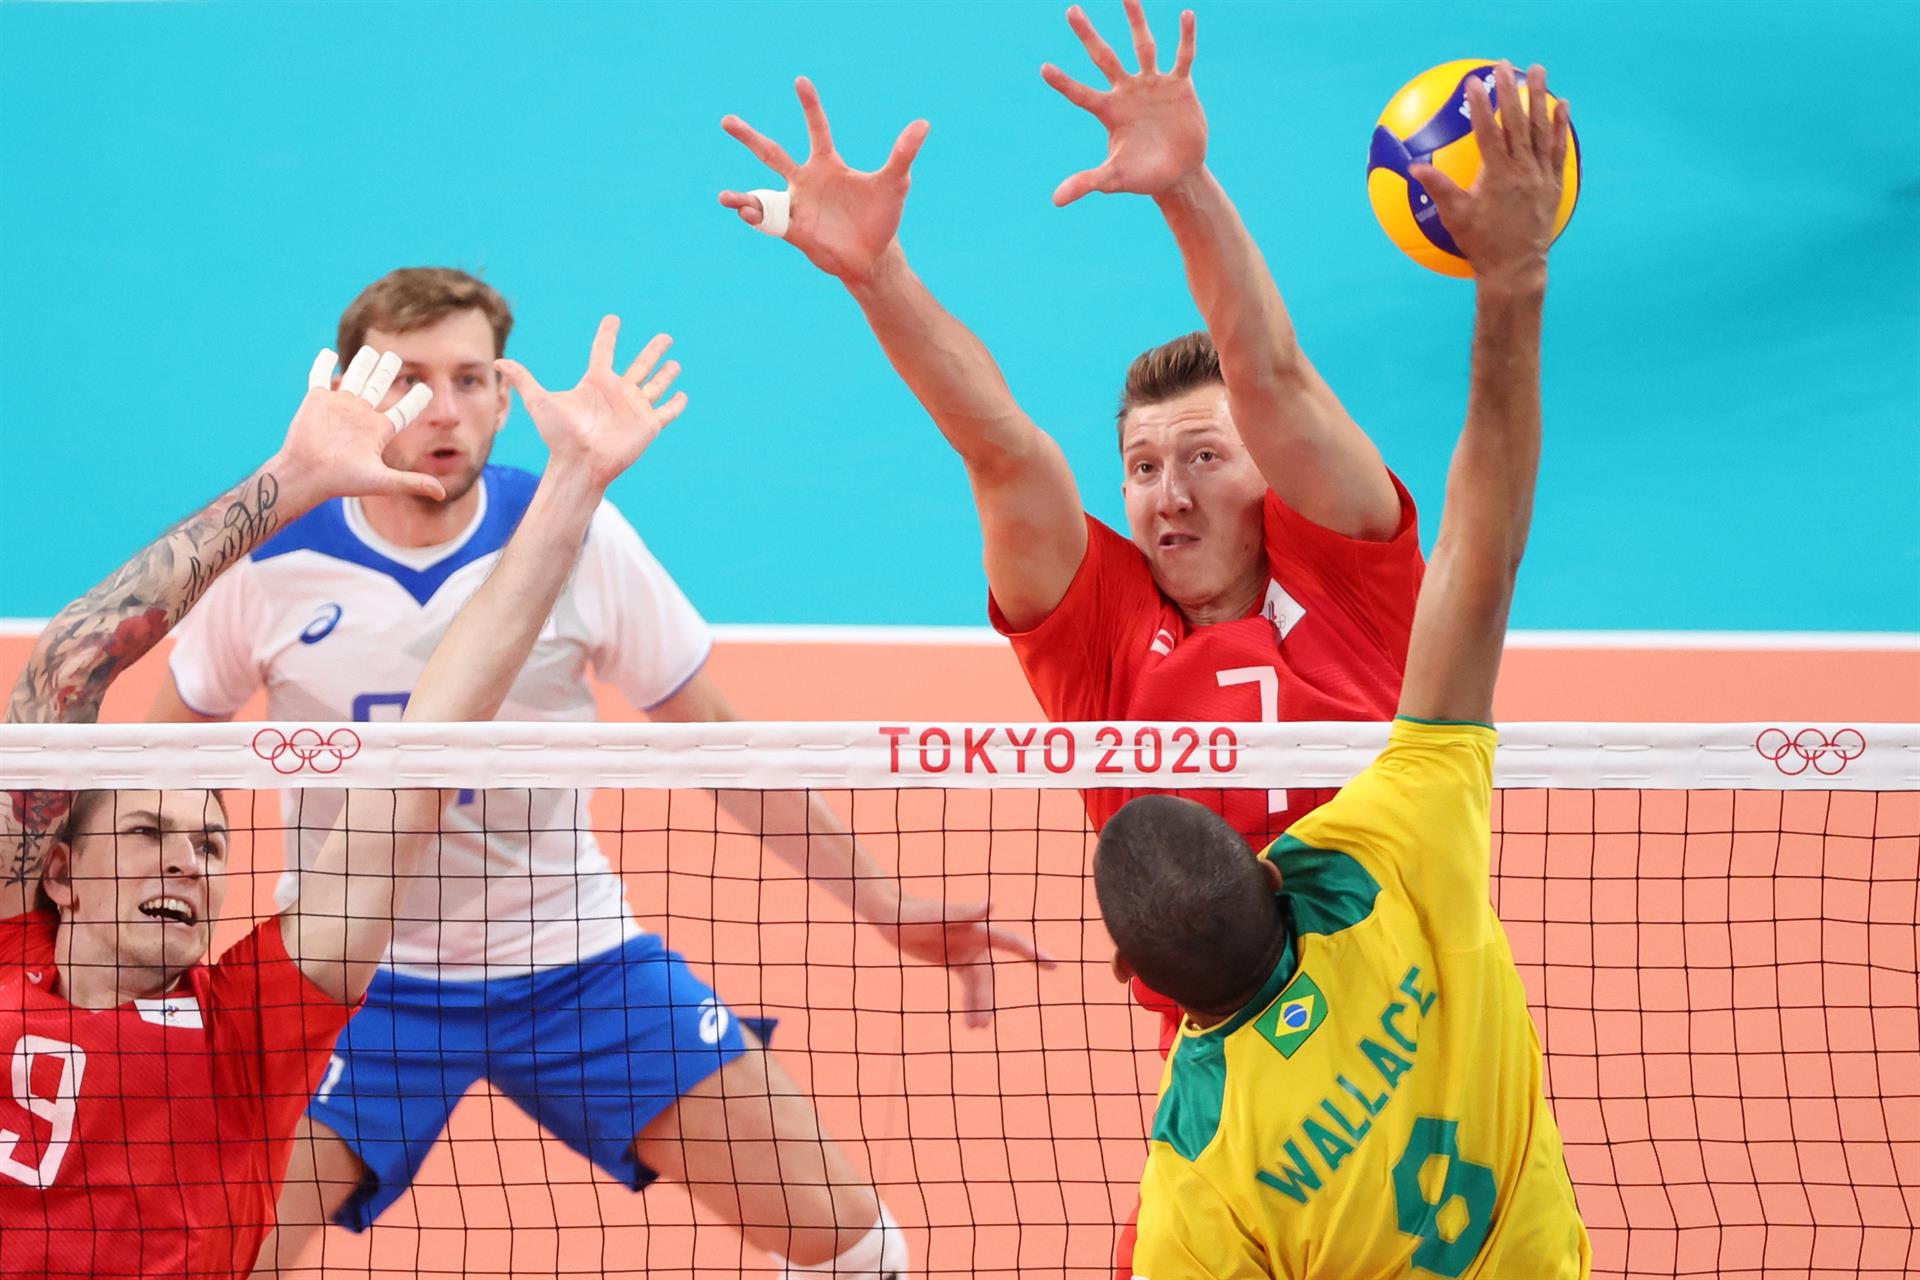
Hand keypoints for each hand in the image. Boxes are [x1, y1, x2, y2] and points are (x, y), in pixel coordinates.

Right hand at [278, 347, 444, 502]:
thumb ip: (413, 483)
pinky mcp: (317, 400)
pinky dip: (324, 364)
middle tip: (394, 356)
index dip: (415, 400)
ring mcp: (339, 405)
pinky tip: (328, 353)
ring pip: (354, 378)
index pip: (403, 411)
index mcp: (378, 430)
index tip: (427, 389)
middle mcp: (360, 415)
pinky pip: (320, 377)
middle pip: (378, 387)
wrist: (308, 476)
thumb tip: (443, 494)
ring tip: (370, 351)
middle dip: (386, 371)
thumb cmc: (343, 480)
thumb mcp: (383, 481)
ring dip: (361, 364)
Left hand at [494, 316, 686, 488]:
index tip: (614, 319)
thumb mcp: (540, 401)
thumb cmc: (560, 435)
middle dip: (653, 351)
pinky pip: (666, 412)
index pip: (604, 351)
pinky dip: (675, 404)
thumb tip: (498, 362)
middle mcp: (618, 392)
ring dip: (666, 374)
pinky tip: (683, 395)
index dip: (608, 334)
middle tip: (665, 337)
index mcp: (596, 382)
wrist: (580, 463)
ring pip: (655, 385)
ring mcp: (634, 408)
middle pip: (640, 364)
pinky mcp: (648, 425)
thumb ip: (523, 380)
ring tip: (675, 362)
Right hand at [719, 78, 928, 284]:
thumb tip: (924, 124)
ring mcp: (797, 206)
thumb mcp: (895, 184)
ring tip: (724, 198)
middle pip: (772, 153)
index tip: (800, 80)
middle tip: (726, 120)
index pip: (817, 129)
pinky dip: (757, 220)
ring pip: (761, 195)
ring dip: (742, 198)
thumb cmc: (881, 218)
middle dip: (749, 138)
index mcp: (828, 165)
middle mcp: (806, 182)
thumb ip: (903, 154)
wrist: (873, 257)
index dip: (810, 105)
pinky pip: (770, 224)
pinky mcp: (794, 232)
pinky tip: (745, 214)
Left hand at [863, 887, 1054, 1028]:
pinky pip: (968, 983)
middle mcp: (975, 939)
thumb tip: (994, 904)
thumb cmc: (912, 914)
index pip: (1011, 942)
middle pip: (989, 975)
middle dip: (988, 999)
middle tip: (983, 1026)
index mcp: (977, 929)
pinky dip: (970, 1000)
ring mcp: (965, 950)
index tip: (1055, 965)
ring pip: (980, 983)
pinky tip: (969, 1020)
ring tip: (975, 1029)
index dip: (1034, 954)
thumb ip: (965, 912)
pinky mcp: (953, 959)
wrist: (890, 916)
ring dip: (979, 1004)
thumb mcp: (935, 917)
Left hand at [1041, 1, 1204, 205]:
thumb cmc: (1142, 176)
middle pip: (1104, 57)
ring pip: (1143, 46)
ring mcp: (1153, 85)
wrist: (1177, 173)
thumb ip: (1087, 182)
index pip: (1081, 94)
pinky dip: (1185, 38)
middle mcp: (1127, 91)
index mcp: (1109, 111)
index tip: (1043, 69)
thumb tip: (1055, 200)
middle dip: (1088, 36)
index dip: (1064, 83)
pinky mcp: (1179, 85)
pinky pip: (1182, 57)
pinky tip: (1186, 15)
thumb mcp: (1114, 179)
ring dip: (1136, 21)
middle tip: (1070, 11)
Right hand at [1410, 62, 1570, 286]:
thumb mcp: (1455, 217)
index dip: (1481, 105)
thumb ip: (1437, 188)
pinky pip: (1558, 149)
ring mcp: (1541, 176)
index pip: (1488, 132)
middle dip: (1509, 91)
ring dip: (1539, 98)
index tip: (1474, 83)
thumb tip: (1414, 167)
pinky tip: (1561, 105)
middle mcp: (1522, 171)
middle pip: (1516, 123)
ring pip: (1541, 129)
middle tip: (1503, 65)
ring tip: (1538, 71)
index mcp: (1497, 176)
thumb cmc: (1481, 244)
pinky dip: (1560, 126)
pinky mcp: (1553, 184)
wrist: (1515, 269)